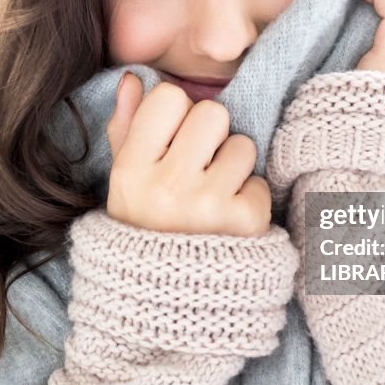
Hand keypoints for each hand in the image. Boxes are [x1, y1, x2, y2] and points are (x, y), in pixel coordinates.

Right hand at [105, 72, 272, 236]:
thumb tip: (133, 79)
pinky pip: (261, 184)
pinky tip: (228, 221)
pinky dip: (249, 201)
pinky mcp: (245, 224)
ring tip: (213, 197)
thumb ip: (126, 128)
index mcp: (131, 171)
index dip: (176, 115)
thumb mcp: (123, 184)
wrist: (166, 306)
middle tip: (197, 170)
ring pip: (243, 146)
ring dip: (233, 168)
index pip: (169, 97)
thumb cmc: (144, 232)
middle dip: (210, 136)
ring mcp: (208, 205)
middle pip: (213, 113)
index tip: (171, 143)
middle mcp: (167, 186)